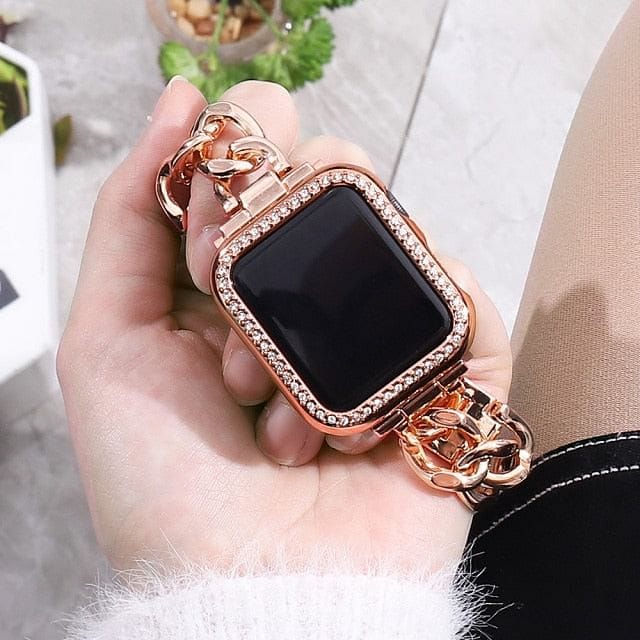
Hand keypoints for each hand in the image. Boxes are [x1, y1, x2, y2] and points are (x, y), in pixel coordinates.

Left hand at [58, 79, 511, 571]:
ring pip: (395, 230)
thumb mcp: (108, 342)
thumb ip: (128, 218)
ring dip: (333, 315)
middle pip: (334, 175)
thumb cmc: (171, 487)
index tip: (206, 245)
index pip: (261, 159)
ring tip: (283, 417)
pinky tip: (364, 411)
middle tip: (240, 325)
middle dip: (284, 228)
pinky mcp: (443, 371)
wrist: (250, 596)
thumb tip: (180, 105)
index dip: (233, 173)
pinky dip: (424, 328)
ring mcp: (379, 328)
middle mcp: (312, 292)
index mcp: (241, 278)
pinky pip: (465, 302)